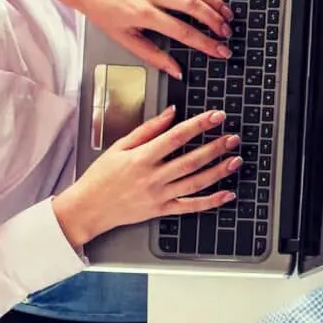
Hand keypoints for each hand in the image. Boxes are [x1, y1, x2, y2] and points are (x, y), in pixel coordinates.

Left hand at [49, 0, 231, 76]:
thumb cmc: (100, 9)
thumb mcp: (122, 38)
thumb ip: (152, 55)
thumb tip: (175, 70)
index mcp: (142, 14)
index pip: (182, 31)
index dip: (205, 43)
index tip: (220, 50)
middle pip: (192, 6)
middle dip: (215, 21)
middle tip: (227, 33)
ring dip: (214, 0)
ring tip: (227, 13)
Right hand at [52, 107, 238, 247]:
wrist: (87, 208)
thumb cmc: (100, 176)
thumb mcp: (119, 147)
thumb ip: (147, 129)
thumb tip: (171, 112)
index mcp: (141, 157)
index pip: (176, 137)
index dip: (199, 125)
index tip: (216, 116)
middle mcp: (152, 177)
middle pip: (190, 160)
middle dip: (215, 148)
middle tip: (233, 138)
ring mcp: (158, 195)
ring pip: (195, 183)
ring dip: (218, 171)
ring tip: (235, 160)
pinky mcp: (160, 210)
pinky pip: (190, 206)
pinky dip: (211, 201)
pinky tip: (227, 194)